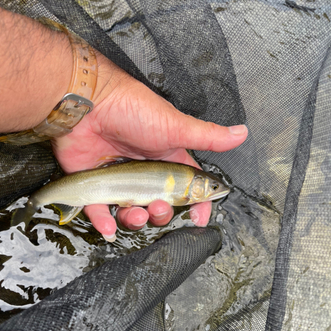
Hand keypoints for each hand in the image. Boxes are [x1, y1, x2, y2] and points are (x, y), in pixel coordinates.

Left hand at [53, 52, 247, 240]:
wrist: (88, 102)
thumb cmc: (132, 110)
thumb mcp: (175, 126)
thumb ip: (207, 136)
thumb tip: (242, 133)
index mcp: (166, 161)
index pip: (186, 189)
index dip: (195, 205)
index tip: (199, 218)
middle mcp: (144, 172)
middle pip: (159, 205)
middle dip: (161, 213)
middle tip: (158, 207)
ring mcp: (119, 179)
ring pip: (131, 212)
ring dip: (136, 220)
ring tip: (134, 213)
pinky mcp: (94, 183)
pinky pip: (99, 211)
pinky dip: (104, 223)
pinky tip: (110, 229)